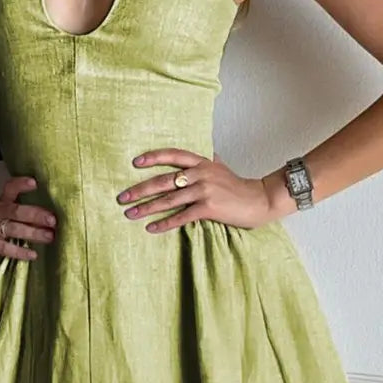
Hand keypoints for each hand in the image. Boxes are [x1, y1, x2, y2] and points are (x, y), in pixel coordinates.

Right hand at [0, 175, 57, 259]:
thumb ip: (18, 207)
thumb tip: (46, 214)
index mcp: (2, 201)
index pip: (10, 188)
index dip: (21, 184)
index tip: (34, 182)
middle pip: (17, 211)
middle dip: (36, 214)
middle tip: (53, 219)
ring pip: (15, 229)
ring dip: (34, 233)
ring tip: (50, 236)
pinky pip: (6, 248)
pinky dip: (20, 251)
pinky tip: (33, 254)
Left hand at [116, 149, 280, 232]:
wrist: (259, 200)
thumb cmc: (238, 187)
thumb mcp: (220, 168)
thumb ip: (206, 162)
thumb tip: (203, 153)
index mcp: (201, 162)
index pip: (173, 155)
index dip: (153, 157)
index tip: (134, 163)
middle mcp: (200, 173)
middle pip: (163, 180)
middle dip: (140, 189)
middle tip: (122, 197)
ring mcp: (204, 190)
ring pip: (168, 200)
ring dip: (146, 208)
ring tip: (130, 214)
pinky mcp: (208, 208)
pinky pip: (181, 216)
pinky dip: (164, 223)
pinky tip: (151, 228)